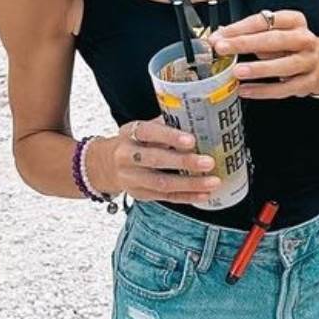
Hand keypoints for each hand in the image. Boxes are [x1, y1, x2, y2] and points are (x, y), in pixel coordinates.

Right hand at [91, 117, 220, 204]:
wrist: (106, 165)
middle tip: (209, 162)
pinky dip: (187, 197)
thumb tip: (198, 120)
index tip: (191, 140)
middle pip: (156, 160)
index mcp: (129, 134)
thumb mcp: (142, 128)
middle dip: (184, 162)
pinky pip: (166, 197)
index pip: (148, 133)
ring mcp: (132, 178)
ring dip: (190, 184)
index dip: (169, 136)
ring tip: (212, 181)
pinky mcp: (140, 195)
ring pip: (162, 183)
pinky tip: (205, 194)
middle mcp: (127, 157)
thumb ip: (165, 124)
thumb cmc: (134, 142)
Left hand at [210, 9, 318, 99]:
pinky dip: (263, 91)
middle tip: (223, 48)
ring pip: (282, 65)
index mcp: (294, 21)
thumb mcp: (277, 32)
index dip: (239, 28)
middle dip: (245, 44)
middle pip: (274, 40)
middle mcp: (304, 39)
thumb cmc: (293, 45)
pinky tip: (246, 90)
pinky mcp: (309, 82)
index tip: (220, 35)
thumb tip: (222, 36)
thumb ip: (252, 34)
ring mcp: (308, 61)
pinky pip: (284, 88)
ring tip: (237, 71)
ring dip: (258, 69)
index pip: (264, 21)